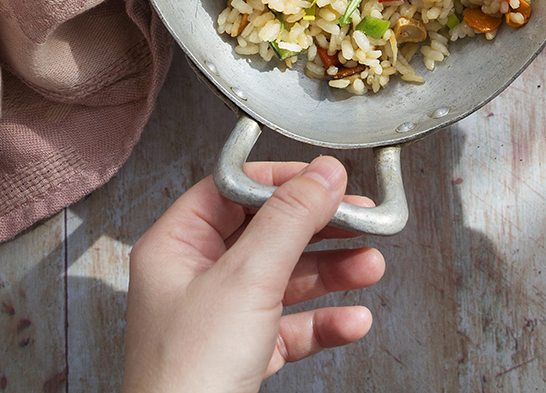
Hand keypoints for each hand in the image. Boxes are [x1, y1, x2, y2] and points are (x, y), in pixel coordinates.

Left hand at [120, 158, 384, 392]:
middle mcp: (195, 278)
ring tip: (369, 266)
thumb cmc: (187, 378)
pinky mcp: (242, 356)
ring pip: (286, 278)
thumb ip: (290, 220)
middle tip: (360, 218)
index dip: (282, 180)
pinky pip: (291, 326)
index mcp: (176, 246)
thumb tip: (323, 173)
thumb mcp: (247, 281)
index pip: (233, 189)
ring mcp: (219, 319)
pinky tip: (352, 320)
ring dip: (332, 272)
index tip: (326, 178)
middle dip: (320, 229)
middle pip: (268, 232)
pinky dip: (324, 321)